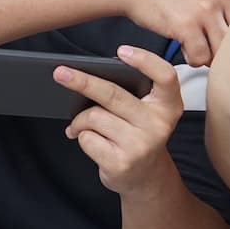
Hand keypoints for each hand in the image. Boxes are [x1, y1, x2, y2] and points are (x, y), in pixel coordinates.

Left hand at [54, 46, 182, 195]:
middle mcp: (158, 124)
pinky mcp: (120, 163)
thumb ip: (133, 93)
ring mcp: (140, 145)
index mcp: (169, 105)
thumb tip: (90, 78)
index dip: (144, 60)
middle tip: (60, 73)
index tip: (121, 51)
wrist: (146, 177)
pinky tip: (88, 140)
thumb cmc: (140, 134)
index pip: (165, 76)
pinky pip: (87, 138)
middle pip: (113, 95)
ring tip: (78, 125)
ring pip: (94, 117)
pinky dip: (81, 136)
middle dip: (83, 82)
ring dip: (79, 120)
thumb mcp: (148, 112)